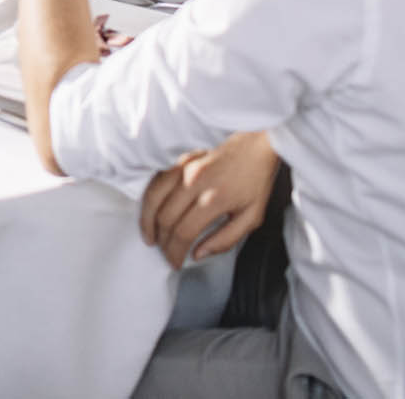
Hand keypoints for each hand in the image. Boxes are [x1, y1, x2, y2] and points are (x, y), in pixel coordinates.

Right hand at [139, 132, 280, 268]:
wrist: (255, 142)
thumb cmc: (255, 179)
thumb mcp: (252, 216)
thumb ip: (226, 240)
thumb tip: (198, 254)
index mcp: (214, 198)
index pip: (184, 232)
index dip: (175, 252)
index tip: (175, 263)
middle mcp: (194, 181)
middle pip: (166, 218)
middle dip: (162, 242)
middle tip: (165, 253)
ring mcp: (183, 167)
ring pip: (153, 198)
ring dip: (148, 222)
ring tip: (150, 237)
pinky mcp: (178, 158)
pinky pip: (155, 181)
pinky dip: (149, 200)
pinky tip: (151, 212)